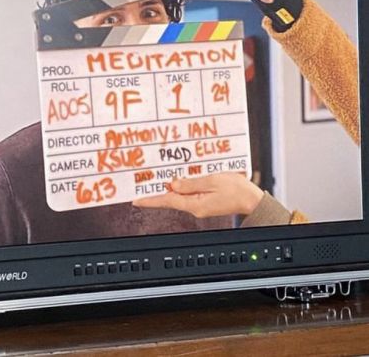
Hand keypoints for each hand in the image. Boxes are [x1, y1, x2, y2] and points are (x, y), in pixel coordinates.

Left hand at [132, 173, 263, 217]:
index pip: (167, 201)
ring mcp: (200, 206)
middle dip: (156, 192)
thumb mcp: (212, 181)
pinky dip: (181, 188)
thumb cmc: (237, 190)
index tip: (136, 200)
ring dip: (168, 188)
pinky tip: (177, 180)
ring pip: (179, 196)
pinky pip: (188, 195)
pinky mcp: (205, 202)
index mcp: (195, 204)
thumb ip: (191, 183)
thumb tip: (172, 185)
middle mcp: (195, 208)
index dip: (150, 200)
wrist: (253, 200)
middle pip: (170, 199)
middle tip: (141, 185)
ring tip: (155, 180)